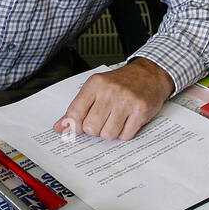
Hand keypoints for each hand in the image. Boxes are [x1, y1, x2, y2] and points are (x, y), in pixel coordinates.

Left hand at [54, 58, 173, 140]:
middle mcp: (110, 91)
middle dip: (96, 129)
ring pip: (108, 134)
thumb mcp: (96, 89)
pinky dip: (125, 132)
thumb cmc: (121, 83)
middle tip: (103, 120)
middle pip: (91, 128)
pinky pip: (126, 135)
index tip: (81, 126)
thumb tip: (59, 128)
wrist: (149, 74)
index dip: (76, 126)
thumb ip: (77, 109)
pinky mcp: (141, 110)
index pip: (75, 113)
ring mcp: (126, 101)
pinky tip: (128, 120)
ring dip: (111, 132)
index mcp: (95, 84)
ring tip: (116, 120)